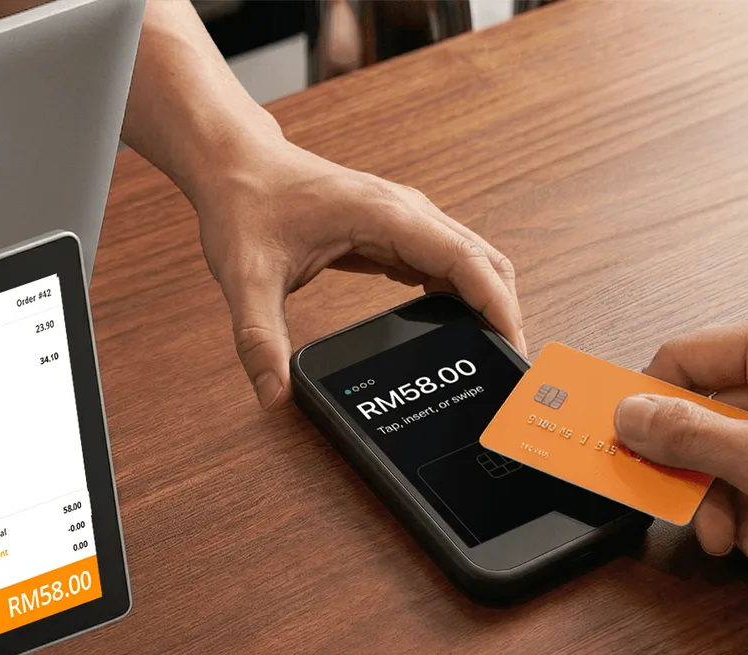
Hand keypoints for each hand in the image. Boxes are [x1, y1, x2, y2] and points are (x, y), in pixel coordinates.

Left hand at [187, 137, 524, 407]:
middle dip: (503, 313)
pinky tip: (453, 331)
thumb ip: (259, 340)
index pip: (467, 261)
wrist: (235, 165)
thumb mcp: (246, 278)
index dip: (498, 307)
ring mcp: (403, 220)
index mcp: (386, 216)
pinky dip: (459, 296)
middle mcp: (406, 213)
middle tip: (506, 368)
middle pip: (484, 262)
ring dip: (485, 304)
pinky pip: (443, 264)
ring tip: (488, 356)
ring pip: (469, 261)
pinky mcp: (393, 232)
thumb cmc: (245, 205)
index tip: (513, 349)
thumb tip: (274, 395)